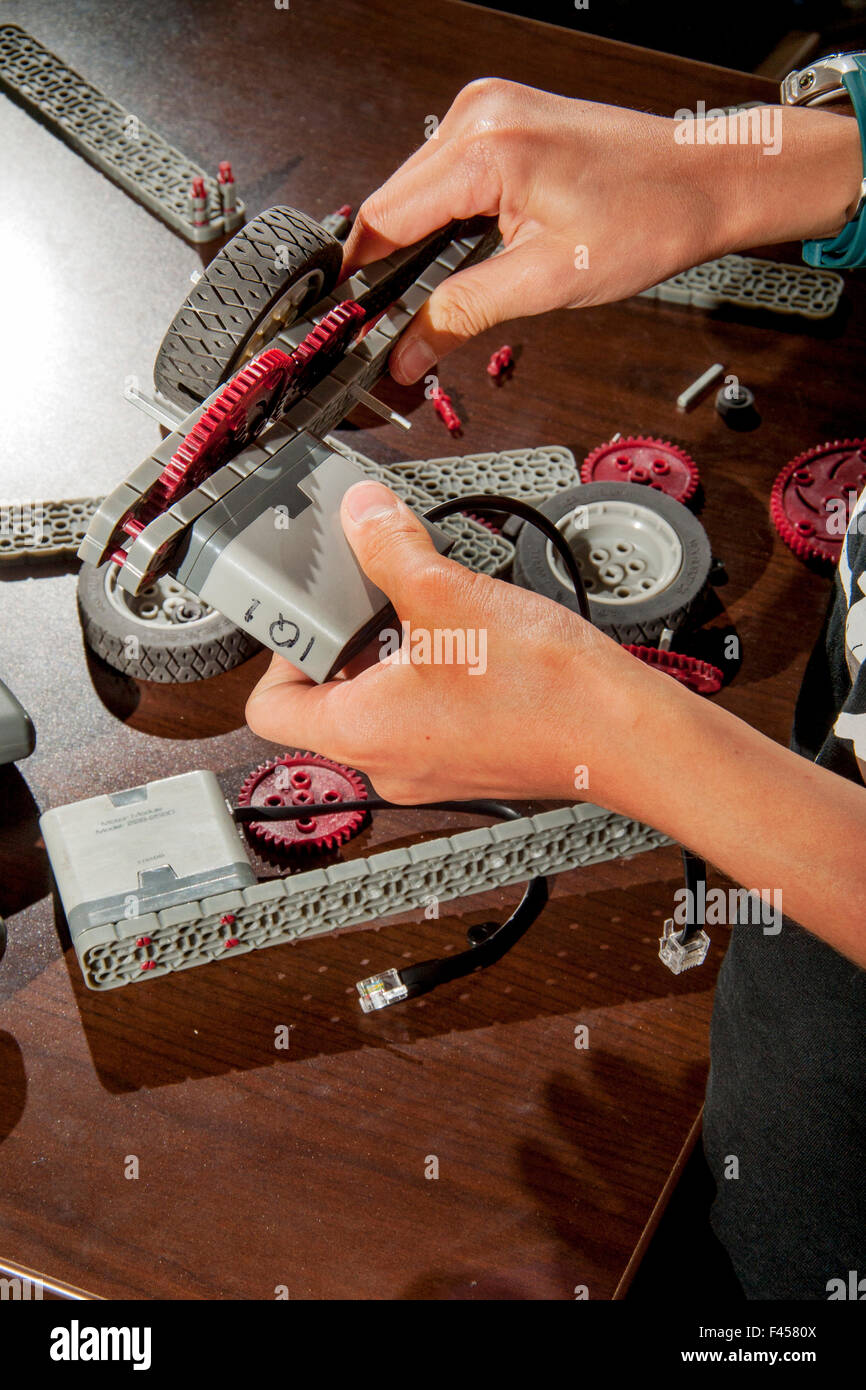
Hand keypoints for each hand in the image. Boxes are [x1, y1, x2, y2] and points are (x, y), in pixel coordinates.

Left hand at [245, 480, 657, 806]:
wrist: (628, 736)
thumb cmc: (545, 691)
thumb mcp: (448, 594)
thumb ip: (390, 546)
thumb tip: (362, 514)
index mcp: (360, 734)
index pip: (267, 709)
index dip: (276, 653)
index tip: (305, 613)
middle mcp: (387, 764)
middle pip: (327, 701)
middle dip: (345, 640)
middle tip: (370, 592)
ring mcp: (430, 769)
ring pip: (381, 705)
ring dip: (393, 652)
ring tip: (429, 607)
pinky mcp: (469, 761)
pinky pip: (424, 715)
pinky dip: (432, 672)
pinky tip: (469, 634)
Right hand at [342, 78, 860, 382]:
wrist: (703, 182)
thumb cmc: (648, 218)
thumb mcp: (546, 282)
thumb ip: (463, 315)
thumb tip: (408, 351)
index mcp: (486, 148)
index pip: (384, 221)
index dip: (359, 282)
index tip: (347, 326)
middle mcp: (480, 115)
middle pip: (391, 204)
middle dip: (382, 269)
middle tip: (379, 330)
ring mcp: (489, 111)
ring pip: (414, 192)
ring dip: (411, 246)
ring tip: (415, 302)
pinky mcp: (501, 121)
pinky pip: (443, 177)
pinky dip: (438, 221)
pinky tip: (448, 257)